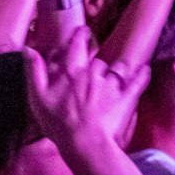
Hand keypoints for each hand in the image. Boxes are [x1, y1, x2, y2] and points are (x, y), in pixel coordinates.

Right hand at [23, 29, 148, 153]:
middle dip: (94, 62)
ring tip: (114, 73)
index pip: (76, 45)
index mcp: (71, 71)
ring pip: (115, 69)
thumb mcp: (37, 97)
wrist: (86, 143)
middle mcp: (93, 72)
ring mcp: (112, 84)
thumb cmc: (58, 122)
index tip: (82, 31)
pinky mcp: (126, 97)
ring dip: (114, 70)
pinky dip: (142, 75)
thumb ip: (34, 71)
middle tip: (92, 66)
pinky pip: (137, 81)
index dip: (79, 36)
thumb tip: (28, 49)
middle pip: (97, 60)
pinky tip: (145, 69)